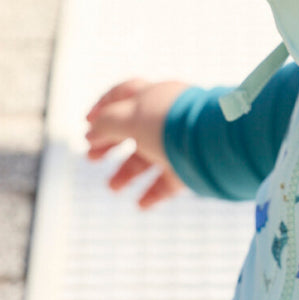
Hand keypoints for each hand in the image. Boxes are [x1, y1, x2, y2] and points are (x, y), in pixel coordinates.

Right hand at [85, 78, 190, 208]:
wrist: (212, 140)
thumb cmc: (168, 122)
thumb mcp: (128, 118)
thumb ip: (106, 123)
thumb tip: (91, 130)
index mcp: (154, 96)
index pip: (125, 95)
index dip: (103, 107)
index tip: (86, 123)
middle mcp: (167, 117)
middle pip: (133, 129)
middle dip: (110, 143)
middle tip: (91, 158)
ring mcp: (180, 141)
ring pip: (149, 156)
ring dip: (128, 172)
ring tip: (112, 188)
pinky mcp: (192, 165)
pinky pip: (169, 180)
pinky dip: (153, 192)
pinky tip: (140, 205)